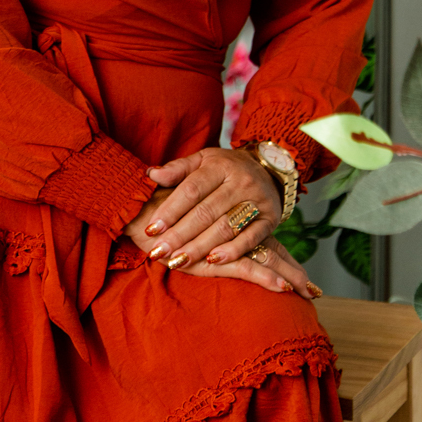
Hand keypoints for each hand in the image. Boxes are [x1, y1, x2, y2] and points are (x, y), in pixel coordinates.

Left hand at [125, 146, 319, 300]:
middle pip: (205, 212)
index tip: (150, 229)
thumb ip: (178, 169)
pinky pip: (251, 238)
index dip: (170, 210)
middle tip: (158, 252)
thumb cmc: (226, 168)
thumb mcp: (203, 160)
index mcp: (220, 165)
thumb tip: (151, 174)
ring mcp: (257, 201)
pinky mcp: (270, 220)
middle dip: (179, 234)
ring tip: (177, 261)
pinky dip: (232, 251)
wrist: (269, 170)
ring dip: (199, 247)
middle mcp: (240, 182)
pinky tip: (212, 262)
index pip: (191, 189)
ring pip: (225, 227)